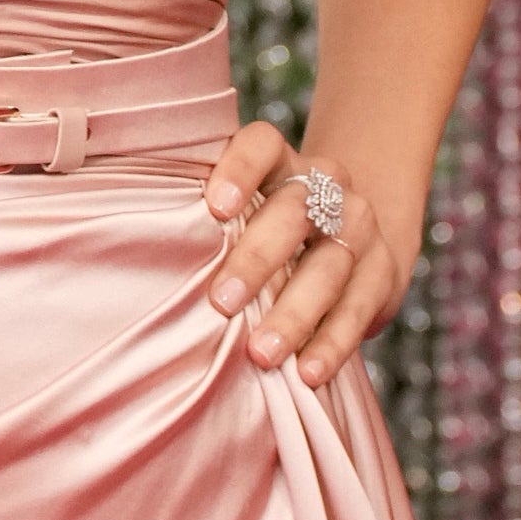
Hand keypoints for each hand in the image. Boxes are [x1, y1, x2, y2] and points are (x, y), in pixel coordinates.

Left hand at [200, 125, 402, 389]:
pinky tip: (307, 373)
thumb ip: (206, 225)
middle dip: (258, 259)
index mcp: (280, 162)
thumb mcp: (243, 211)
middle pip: (294, 212)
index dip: (240, 169)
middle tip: (222, 303)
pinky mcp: (384, 270)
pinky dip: (331, 344)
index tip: (215, 208)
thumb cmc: (266, 227)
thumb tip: (136, 263)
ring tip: (262, 354)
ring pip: (329, 266)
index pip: (262, 145)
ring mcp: (359, 226)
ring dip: (295, 314)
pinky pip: (359, 309)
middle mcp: (326, 185)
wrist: (349, 236)